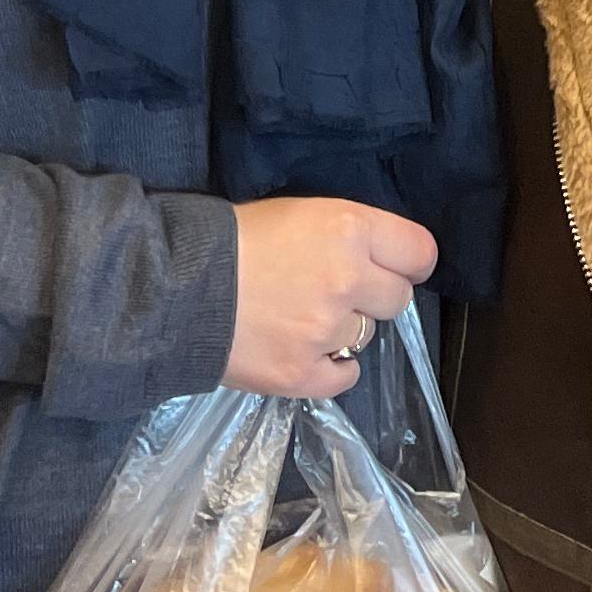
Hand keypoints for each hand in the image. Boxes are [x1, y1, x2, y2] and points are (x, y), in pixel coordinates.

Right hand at [225, 199, 434, 396]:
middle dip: (373, 296)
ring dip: (343, 331)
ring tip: (301, 319)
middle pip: (397, 299)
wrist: (173, 287)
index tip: (395, 268)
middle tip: (336, 292)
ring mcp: (326, 332)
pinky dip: (330, 370)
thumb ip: (343, 236)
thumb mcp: (297, 213)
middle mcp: (347, 279)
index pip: (419, 252)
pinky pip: (343, 377)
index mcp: (349, 229)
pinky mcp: (300, 374)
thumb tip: (372, 261)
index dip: (408, 262)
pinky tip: (305, 354)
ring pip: (367, 337)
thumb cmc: (231, 238)